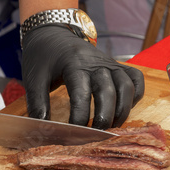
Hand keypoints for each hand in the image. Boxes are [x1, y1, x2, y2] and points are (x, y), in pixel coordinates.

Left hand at [22, 24, 144, 129]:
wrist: (53, 34)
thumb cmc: (43, 58)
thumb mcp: (34, 79)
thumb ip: (37, 104)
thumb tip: (43, 131)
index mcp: (73, 64)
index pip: (81, 93)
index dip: (79, 116)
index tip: (73, 133)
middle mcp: (96, 62)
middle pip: (108, 91)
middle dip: (104, 117)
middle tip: (94, 135)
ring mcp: (109, 62)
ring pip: (126, 86)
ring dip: (122, 110)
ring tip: (110, 127)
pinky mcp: (117, 65)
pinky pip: (135, 79)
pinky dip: (135, 96)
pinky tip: (122, 109)